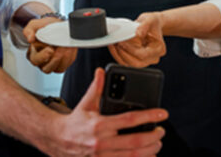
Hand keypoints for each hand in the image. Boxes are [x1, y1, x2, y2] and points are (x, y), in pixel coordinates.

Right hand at [23, 17, 76, 73]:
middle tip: (61, 48)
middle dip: (55, 59)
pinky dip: (71, 56)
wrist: (56, 25)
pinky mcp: (63, 62)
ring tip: (67, 46)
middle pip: (47, 69)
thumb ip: (29, 31)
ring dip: (65, 58)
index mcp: (32, 54)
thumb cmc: (44, 27)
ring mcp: (53, 63)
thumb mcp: (34, 25)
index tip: (50, 49)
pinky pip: (68, 63)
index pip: (35, 60)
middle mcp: (42, 62)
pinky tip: (71, 47)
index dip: (43, 56)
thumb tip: (30, 39)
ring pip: (59, 69)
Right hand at [47, 68, 167, 155]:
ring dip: (149, 150)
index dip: (148, 116)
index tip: (162, 113)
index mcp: (99, 124)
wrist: (58, 140)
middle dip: (152, 136)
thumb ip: (96, 88)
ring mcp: (102, 155)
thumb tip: (101, 72)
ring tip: (157, 143)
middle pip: (134, 141)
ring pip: (132, 156)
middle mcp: (101, 142)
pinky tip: (148, 156)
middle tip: (161, 130)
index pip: (129, 119)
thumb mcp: (85, 103)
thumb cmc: (75, 122)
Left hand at [108, 12, 166, 67]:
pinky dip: (118, 55)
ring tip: (113, 44)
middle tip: (116, 44)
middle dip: (124, 54)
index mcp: (159, 49)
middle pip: (136, 63)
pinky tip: (114, 47)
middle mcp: (153, 57)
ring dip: (119, 55)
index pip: (144, 55)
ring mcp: (145, 60)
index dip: (131, 50)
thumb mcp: (150, 20)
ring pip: (130, 64)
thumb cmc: (153, 23)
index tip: (122, 42)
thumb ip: (144, 26)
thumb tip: (138, 33)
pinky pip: (126, 62)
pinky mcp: (137, 59)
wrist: (151, 25)